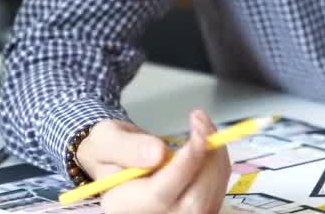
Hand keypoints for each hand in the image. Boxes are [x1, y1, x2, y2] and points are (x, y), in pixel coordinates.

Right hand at [76, 110, 230, 213]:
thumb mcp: (107, 140)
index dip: (185, 164)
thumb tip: (158, 154)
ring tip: (201, 124)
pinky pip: (218, 188)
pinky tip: (204, 141)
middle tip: (199, 119)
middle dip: (206, 155)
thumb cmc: (110, 151)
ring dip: (215, 153)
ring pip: (212, 191)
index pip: (162, 193)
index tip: (197, 134)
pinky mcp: (198, 210)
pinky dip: (218, 161)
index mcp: (125, 206)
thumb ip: (128, 147)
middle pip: (194, 198)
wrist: (118, 163)